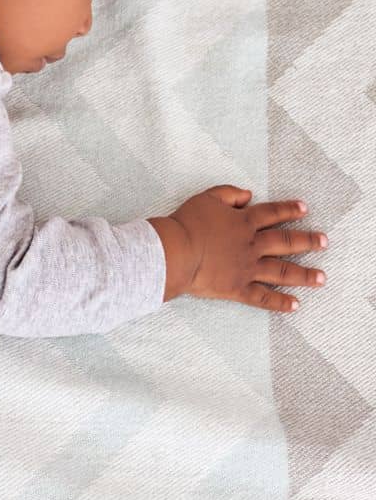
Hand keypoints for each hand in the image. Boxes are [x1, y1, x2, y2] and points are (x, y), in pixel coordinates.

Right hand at [150, 186, 328, 311]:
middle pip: (285, 242)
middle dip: (307, 241)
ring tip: (321, 277)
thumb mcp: (206, 199)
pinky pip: (262, 297)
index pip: (271, 213)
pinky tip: (295, 305)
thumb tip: (249, 195)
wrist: (174, 252)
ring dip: (304, 274)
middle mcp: (251, 246)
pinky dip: (279, 302)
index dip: (288, 209)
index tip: (304, 208)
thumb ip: (229, 193)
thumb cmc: (187, 224)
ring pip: (281, 271)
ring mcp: (247, 268)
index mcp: (243, 223)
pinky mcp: (237, 288)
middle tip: (324, 242)